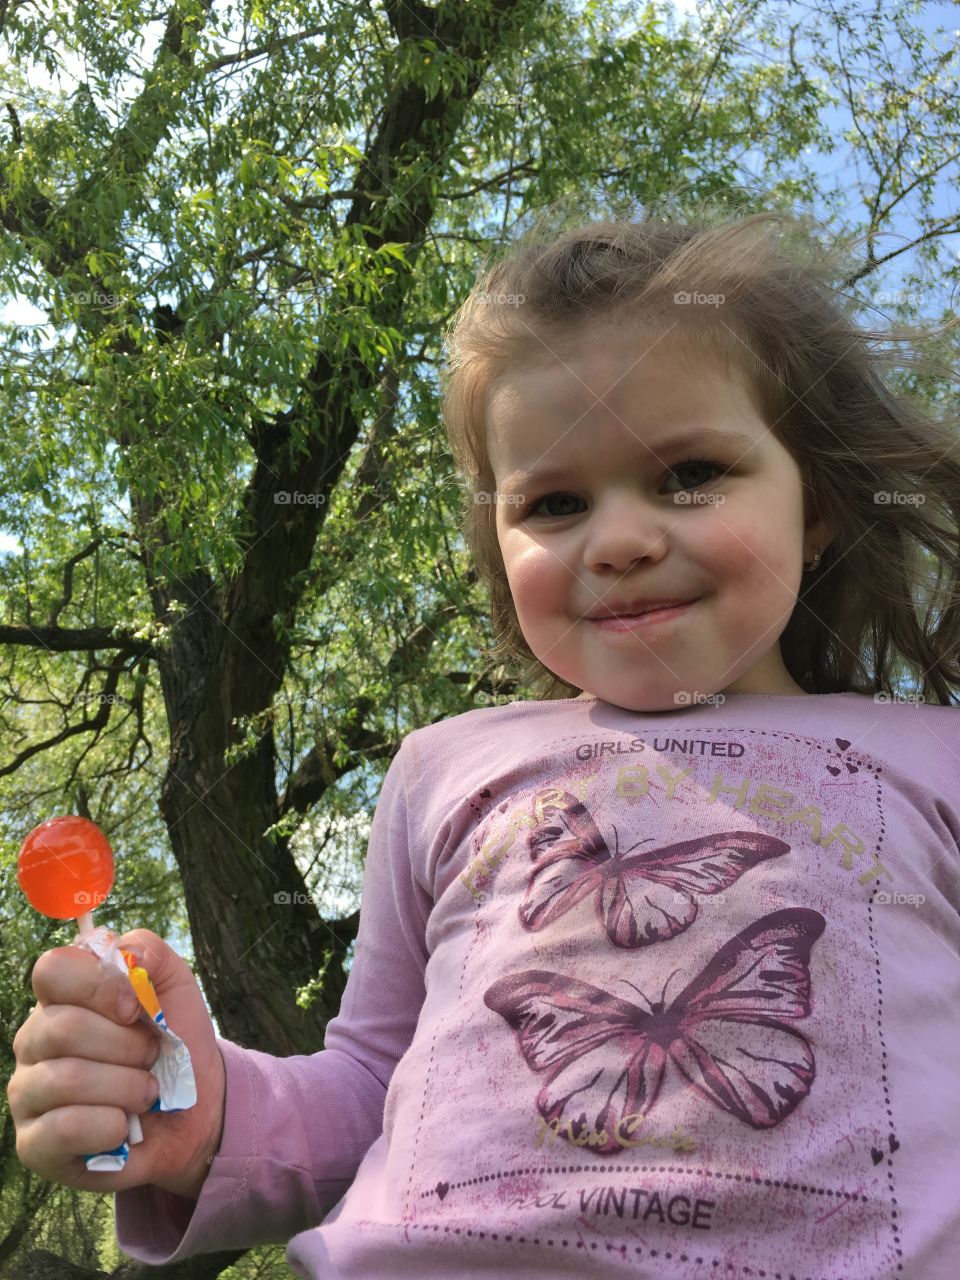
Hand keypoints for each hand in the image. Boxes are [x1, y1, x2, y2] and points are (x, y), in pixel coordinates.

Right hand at [8, 928, 224, 1198]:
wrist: (196, 1112)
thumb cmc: (176, 1043)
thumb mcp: (174, 985)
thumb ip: (149, 950)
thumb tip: (125, 955)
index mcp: (62, 997)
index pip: (52, 970)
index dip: (99, 986)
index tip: (136, 1009)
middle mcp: (34, 1041)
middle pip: (63, 1028)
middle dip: (126, 1046)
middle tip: (151, 1057)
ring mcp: (28, 1093)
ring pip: (67, 1079)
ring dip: (127, 1087)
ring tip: (146, 1093)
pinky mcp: (34, 1144)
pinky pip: (62, 1129)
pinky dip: (109, 1126)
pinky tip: (123, 1126)